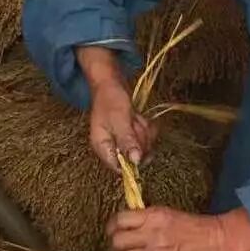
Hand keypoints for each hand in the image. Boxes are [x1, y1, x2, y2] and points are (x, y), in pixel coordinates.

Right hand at [78, 46, 156, 171]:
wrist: (111, 82)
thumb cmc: (110, 98)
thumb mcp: (119, 119)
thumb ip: (127, 141)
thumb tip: (135, 162)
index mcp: (102, 147)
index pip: (119, 168)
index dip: (132, 161)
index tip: (140, 148)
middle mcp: (112, 147)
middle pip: (135, 157)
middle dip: (140, 139)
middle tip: (134, 123)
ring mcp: (123, 141)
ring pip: (143, 147)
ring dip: (143, 131)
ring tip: (134, 117)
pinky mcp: (132, 135)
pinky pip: (146, 139)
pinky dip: (146, 127)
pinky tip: (138, 117)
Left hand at [106, 207, 249, 250]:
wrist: (217, 243)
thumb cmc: (195, 228)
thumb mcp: (168, 214)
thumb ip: (148, 219)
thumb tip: (129, 224)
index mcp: (153, 216)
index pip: (119, 219)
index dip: (113, 226)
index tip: (113, 231)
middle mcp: (150, 234)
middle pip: (117, 241)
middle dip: (117, 245)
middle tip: (123, 248)